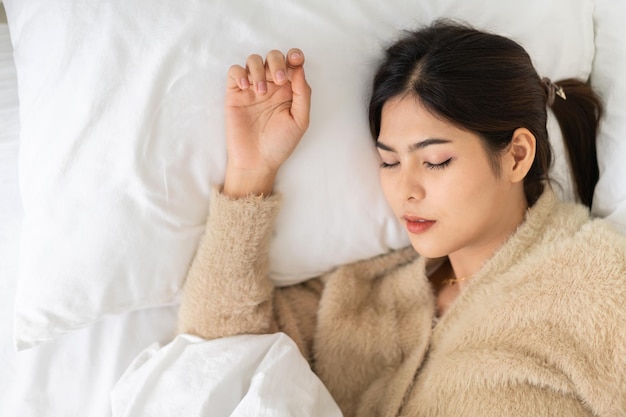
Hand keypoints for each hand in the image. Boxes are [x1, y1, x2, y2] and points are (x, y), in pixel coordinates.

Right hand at [223, 49, 310, 196]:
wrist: (257, 161)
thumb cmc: (280, 143)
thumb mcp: (300, 121)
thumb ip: (303, 94)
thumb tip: (299, 68)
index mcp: (289, 90)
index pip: (292, 63)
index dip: (294, 56)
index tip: (295, 60)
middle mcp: (271, 85)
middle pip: (273, 57)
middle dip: (277, 62)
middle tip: (279, 80)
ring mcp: (252, 88)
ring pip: (253, 60)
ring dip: (258, 69)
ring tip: (261, 91)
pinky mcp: (235, 94)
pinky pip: (235, 71)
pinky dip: (240, 73)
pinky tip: (247, 87)